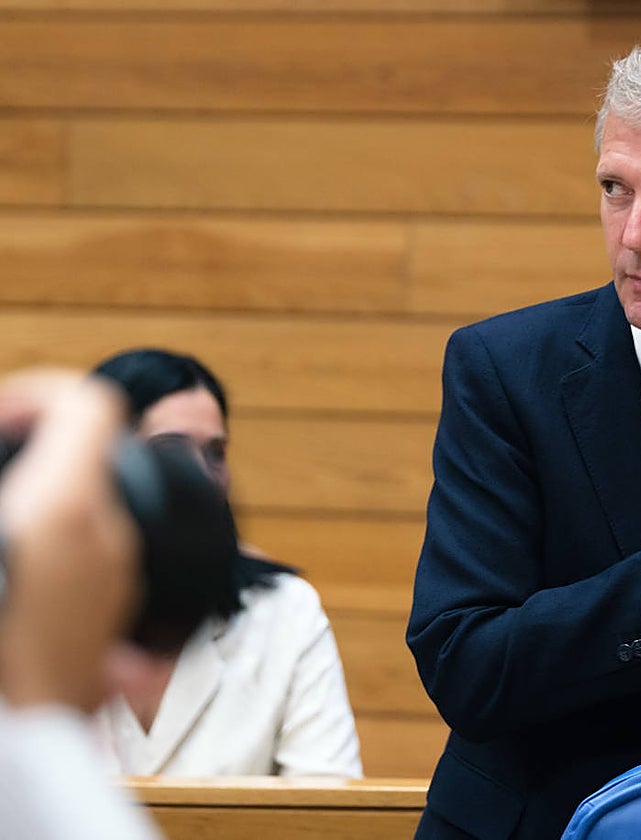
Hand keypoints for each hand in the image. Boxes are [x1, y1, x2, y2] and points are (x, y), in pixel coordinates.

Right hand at [0, 371, 139, 711]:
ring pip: (88, 506)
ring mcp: (117, 581)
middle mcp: (108, 539)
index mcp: (68, 509)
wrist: (19, 745)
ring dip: (42, 498)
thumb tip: (16, 495)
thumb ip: (13, 490)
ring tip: (4, 521)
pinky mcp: (110, 619)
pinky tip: (14, 569)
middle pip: (89, 454)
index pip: (88, 404)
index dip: (35, 393)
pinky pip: (87, 554)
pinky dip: (51, 542)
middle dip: (33, 446)